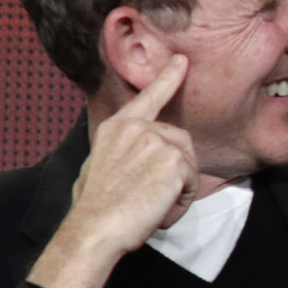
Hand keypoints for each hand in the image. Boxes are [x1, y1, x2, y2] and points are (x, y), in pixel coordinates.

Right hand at [28, 56, 196, 287]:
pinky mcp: (174, 161)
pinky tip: (158, 210)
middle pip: (181, 140)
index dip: (168, 78)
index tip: (183, 61)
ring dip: (179, 189)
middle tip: (152, 196)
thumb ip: (124, 150)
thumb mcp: (101, 164)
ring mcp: (157, 141)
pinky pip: (192, 183)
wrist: (95, 226)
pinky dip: (181, 203)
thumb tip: (138, 157)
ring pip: (189, 163)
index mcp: (118, 126)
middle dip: (177, 169)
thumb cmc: (95, 206)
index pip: (148, 98)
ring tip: (152, 205)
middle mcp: (137, 127)